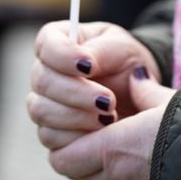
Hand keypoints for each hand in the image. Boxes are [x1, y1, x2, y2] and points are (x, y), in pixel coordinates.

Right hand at [28, 21, 160, 151]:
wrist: (139, 96)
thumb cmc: (126, 63)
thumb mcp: (121, 48)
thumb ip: (101, 51)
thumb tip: (84, 61)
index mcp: (58, 42)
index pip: (46, 44)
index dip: (62, 56)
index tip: (88, 66)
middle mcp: (45, 72)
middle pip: (42, 81)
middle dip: (76, 92)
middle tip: (108, 100)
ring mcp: (43, 103)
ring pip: (42, 111)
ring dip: (76, 116)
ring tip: (108, 117)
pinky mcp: (50, 131)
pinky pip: (50, 137)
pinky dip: (76, 137)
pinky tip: (99, 133)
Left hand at [49, 68, 174, 179]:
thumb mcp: (169, 101)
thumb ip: (145, 90)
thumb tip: (137, 77)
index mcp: (111, 148)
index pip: (62, 156)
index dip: (64, 143)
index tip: (81, 126)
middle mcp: (115, 178)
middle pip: (75, 174)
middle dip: (78, 156)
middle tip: (94, 136)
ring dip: (99, 170)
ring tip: (118, 149)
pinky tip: (140, 166)